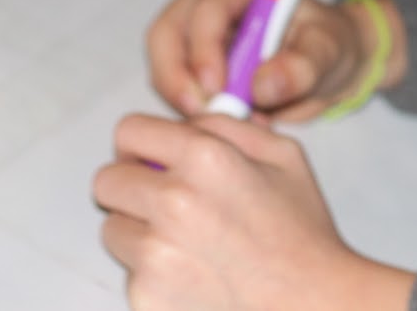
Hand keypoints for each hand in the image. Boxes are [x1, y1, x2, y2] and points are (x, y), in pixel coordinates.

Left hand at [95, 113, 414, 310]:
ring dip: (139, 231)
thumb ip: (228, 127)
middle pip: (107, 180)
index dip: (141, 143)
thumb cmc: (301, 232)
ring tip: (187, 242)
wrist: (308, 302)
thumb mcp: (284, 156)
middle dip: (132, 185)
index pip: (128, 132)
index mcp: (205, 158)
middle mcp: (172, 202)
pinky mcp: (145, 295)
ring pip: (112, 229)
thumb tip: (185, 124)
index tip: (151, 158)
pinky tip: (194, 273)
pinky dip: (153, 272)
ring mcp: (154, 254)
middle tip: (165, 200)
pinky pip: (129, 272)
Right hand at [146, 0, 375, 122]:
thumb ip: (302, 67)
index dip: (204, 51)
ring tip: (224, 118)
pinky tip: (220, 117)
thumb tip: (261, 86)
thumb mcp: (328, 53)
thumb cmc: (326, 44)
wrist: (324, 61)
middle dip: (180, 78)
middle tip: (206, 114)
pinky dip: (188, 103)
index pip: (207, 9)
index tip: (218, 90)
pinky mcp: (185, 53)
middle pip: (168, 32)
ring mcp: (192, 21)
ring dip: (183, 95)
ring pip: (162, 60)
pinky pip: (169, 81)